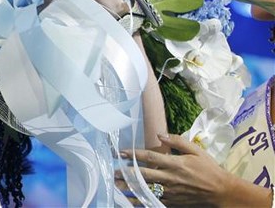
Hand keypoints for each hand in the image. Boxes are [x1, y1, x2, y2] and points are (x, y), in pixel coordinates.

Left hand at [117, 134, 237, 206]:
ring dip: (130, 188)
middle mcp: (171, 178)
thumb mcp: (196, 150)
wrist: (222, 192)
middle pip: (144, 175)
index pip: (150, 157)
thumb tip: (159, 133)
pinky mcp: (173, 202)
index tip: (120, 152)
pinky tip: (131, 200)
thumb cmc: (209, 169)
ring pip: (147, 190)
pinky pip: (154, 202)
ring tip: (116, 186)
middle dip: (127, 173)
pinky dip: (142, 202)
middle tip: (112, 172)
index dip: (133, 154)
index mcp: (175, 163)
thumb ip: (177, 141)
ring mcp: (171, 192)